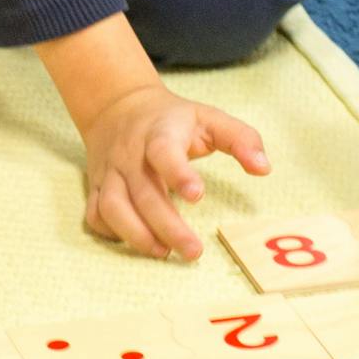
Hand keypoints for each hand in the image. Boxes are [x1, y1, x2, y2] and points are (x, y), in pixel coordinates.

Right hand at [74, 83, 271, 260]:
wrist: (116, 106)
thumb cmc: (171, 119)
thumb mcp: (208, 118)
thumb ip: (241, 139)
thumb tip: (264, 169)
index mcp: (159, 133)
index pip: (163, 151)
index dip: (178, 173)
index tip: (197, 196)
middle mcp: (130, 154)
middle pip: (142, 192)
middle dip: (166, 225)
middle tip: (193, 251)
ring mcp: (109, 171)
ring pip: (112, 206)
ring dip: (135, 233)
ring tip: (162, 252)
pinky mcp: (95, 186)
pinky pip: (95, 213)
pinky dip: (110, 232)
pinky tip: (135, 242)